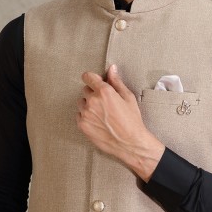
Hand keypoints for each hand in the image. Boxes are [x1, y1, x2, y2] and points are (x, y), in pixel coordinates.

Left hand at [76, 64, 164, 180]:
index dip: (92, 78)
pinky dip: (86, 116)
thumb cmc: (132, 120)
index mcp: (104, 91)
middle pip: (85, 90)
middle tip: (105, 103)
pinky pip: (79, 115)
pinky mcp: (82, 125)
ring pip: (81, 103)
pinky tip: (98, 122)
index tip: (95, 82)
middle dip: (93, 93)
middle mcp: (92, 101)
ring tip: (101, 114)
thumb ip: (117, 82)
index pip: (88, 77)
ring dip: (88, 105)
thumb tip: (112, 68)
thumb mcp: (128, 97)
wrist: (130, 143)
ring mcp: (86, 114)